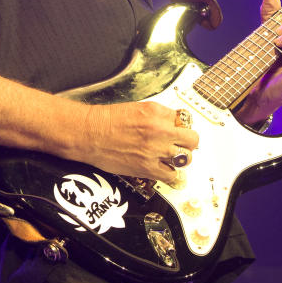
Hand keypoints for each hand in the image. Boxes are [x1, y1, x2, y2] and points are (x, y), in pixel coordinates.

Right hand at [77, 101, 198, 184]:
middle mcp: (159, 131)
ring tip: (172, 156)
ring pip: (185, 159)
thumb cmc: (107, 120)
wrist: (89, 133)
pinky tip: (164, 168)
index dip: (182, 125)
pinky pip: (171, 175)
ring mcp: (154, 151)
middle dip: (188, 141)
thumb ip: (158, 115)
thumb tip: (173, 122)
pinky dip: (170, 173)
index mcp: (156, 112)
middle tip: (181, 143)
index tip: (179, 129)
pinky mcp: (147, 168)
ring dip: (180, 158)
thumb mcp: (137, 107)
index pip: (185, 118)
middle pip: (192, 139)